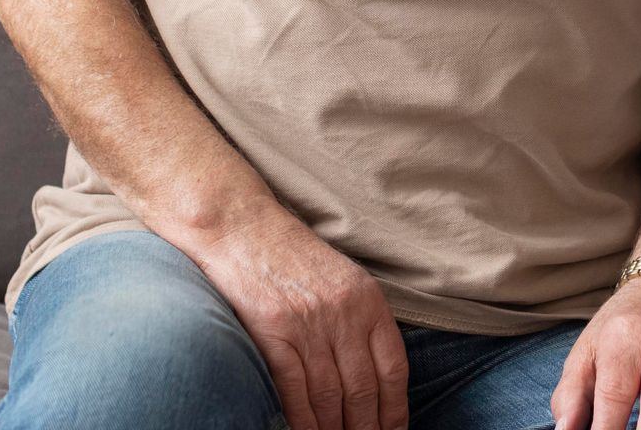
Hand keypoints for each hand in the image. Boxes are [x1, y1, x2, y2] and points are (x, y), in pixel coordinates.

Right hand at [193, 207, 409, 429]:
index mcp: (368, 300)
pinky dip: (303, 421)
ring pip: (330, 395)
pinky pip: (294, 390)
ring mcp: (308, 325)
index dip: (395, 408)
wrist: (245, 230)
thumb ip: (361, 321)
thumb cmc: (294, 258)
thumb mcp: (344, 279)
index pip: (393, 367)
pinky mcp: (273, 334)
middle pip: (363, 388)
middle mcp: (344, 314)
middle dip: (366, 428)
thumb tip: (374, 375)